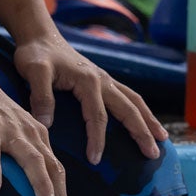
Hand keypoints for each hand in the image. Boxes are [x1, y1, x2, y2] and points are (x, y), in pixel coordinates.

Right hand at [0, 78, 69, 195]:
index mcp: (36, 133)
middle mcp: (27, 131)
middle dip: (58, 193)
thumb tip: (29, 182)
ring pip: (29, 158)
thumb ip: (23, 149)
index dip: (62, 192)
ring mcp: (7, 128)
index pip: (55, 166)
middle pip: (49, 165)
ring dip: (40, 182)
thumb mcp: (13, 129)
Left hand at [12, 33, 167, 166]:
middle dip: (141, 132)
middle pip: (128, 108)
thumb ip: (40, 96)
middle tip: (153, 154)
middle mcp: (102, 79)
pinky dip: (140, 110)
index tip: (95, 160)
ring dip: (148, 120)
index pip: (97, 115)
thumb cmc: (35, 54)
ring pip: (133, 101)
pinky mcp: (102, 79)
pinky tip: (144, 120)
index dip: (97, 139)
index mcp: (88, 80)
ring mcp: (105, 78)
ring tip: (162, 139)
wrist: (40, 35)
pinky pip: (128, 96)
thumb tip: (47, 123)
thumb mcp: (33, 71)